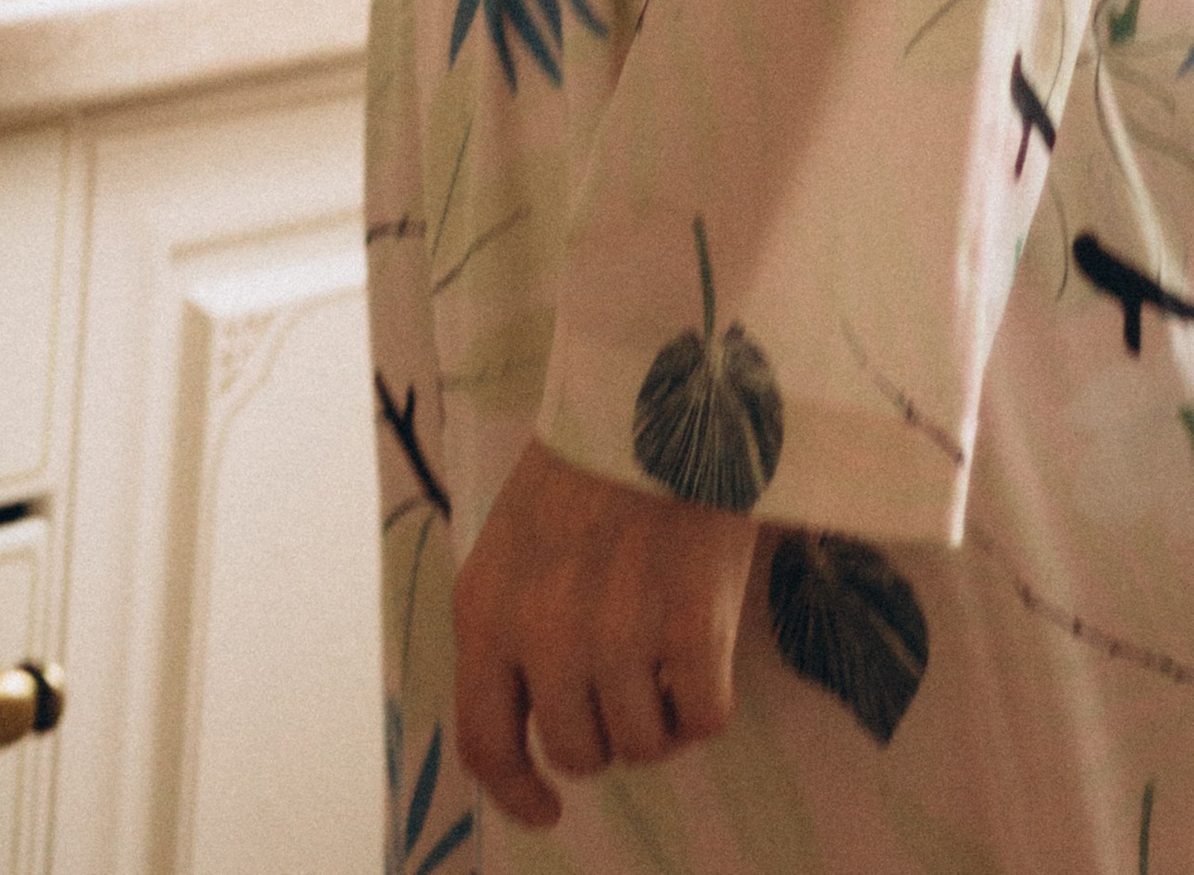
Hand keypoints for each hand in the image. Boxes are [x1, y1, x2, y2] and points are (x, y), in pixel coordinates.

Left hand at [452, 438, 754, 828]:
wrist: (663, 383)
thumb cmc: (590, 458)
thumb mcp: (515, 542)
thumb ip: (512, 628)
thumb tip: (532, 726)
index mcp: (485, 610)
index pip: (484, 744)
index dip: (516, 792)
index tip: (547, 809)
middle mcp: (541, 635)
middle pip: (577, 752)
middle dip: (607, 727)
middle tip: (629, 667)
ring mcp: (617, 635)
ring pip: (643, 744)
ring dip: (660, 710)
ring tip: (667, 637)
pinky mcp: (692, 629)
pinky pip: (704, 719)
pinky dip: (709, 695)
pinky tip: (705, 636)